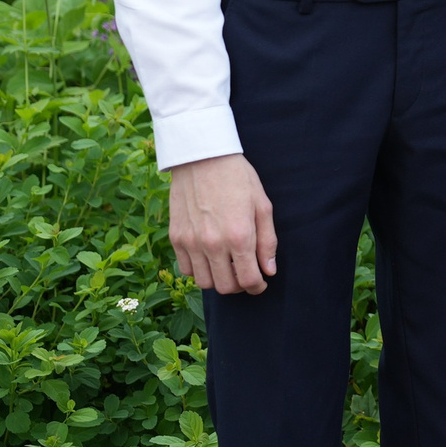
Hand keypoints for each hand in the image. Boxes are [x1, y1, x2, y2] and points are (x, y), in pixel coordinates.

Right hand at [168, 153, 276, 293]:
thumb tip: (269, 270)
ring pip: (203, 282)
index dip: (257, 286)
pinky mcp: (176, 238)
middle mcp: (213, 244)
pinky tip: (209, 257)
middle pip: (225, 287)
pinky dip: (199, 270)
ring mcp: (191, 243)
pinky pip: (186, 269)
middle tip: (246, 275)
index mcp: (239, 236)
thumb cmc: (238, 179)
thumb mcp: (263, 205)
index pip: (248, 279)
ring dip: (218, 280)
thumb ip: (267, 241)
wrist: (203, 159)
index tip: (261, 283)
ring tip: (228, 266)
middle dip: (239, 286)